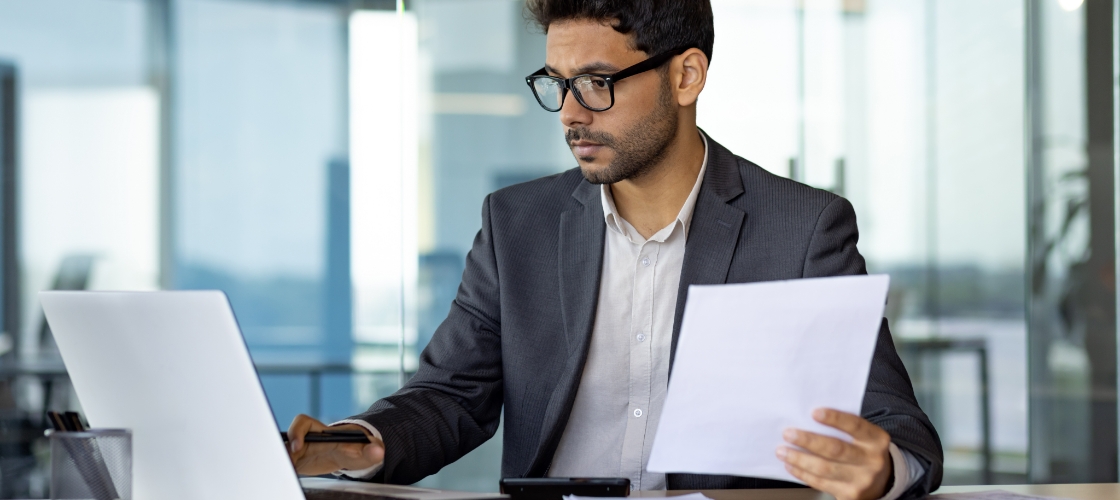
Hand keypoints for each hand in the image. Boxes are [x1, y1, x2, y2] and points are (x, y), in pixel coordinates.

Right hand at [287, 414, 384, 475]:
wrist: (349, 456)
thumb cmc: (356, 449)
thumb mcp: (363, 451)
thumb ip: (371, 451)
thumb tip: (379, 451)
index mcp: (321, 431)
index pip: (302, 422)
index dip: (297, 432)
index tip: (297, 447)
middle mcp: (307, 438)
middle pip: (286, 437)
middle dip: (282, 449)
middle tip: (289, 463)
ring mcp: (299, 450)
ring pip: (283, 450)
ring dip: (283, 460)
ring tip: (290, 470)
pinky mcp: (296, 462)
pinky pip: (284, 463)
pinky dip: (284, 469)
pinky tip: (290, 474)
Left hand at [776, 408, 892, 499]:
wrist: (882, 481)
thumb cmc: (865, 451)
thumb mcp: (864, 436)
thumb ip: (843, 428)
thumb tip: (807, 419)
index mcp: (876, 440)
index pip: (855, 426)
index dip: (834, 418)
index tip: (814, 413)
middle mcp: (872, 461)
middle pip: (835, 449)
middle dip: (808, 441)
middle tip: (788, 434)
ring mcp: (861, 481)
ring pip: (824, 469)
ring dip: (799, 459)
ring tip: (783, 451)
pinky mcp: (849, 496)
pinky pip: (821, 484)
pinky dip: (802, 474)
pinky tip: (791, 466)